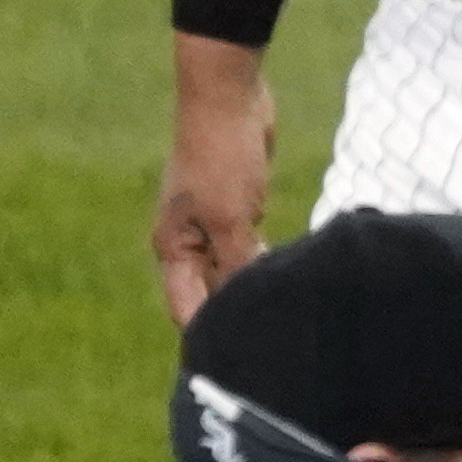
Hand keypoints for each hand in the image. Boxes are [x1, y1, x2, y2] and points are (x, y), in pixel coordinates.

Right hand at [153, 33, 275, 324]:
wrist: (229, 98)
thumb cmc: (222, 157)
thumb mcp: (232, 218)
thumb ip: (237, 265)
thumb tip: (250, 307)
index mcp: (173, 249)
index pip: (188, 309)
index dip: (211, 335)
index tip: (243, 362)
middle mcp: (186, 242)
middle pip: (209, 293)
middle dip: (235, 314)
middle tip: (273, 344)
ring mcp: (210, 224)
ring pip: (230, 271)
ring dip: (252, 287)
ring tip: (284, 318)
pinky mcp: (235, 207)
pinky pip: (246, 247)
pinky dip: (262, 261)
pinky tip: (288, 277)